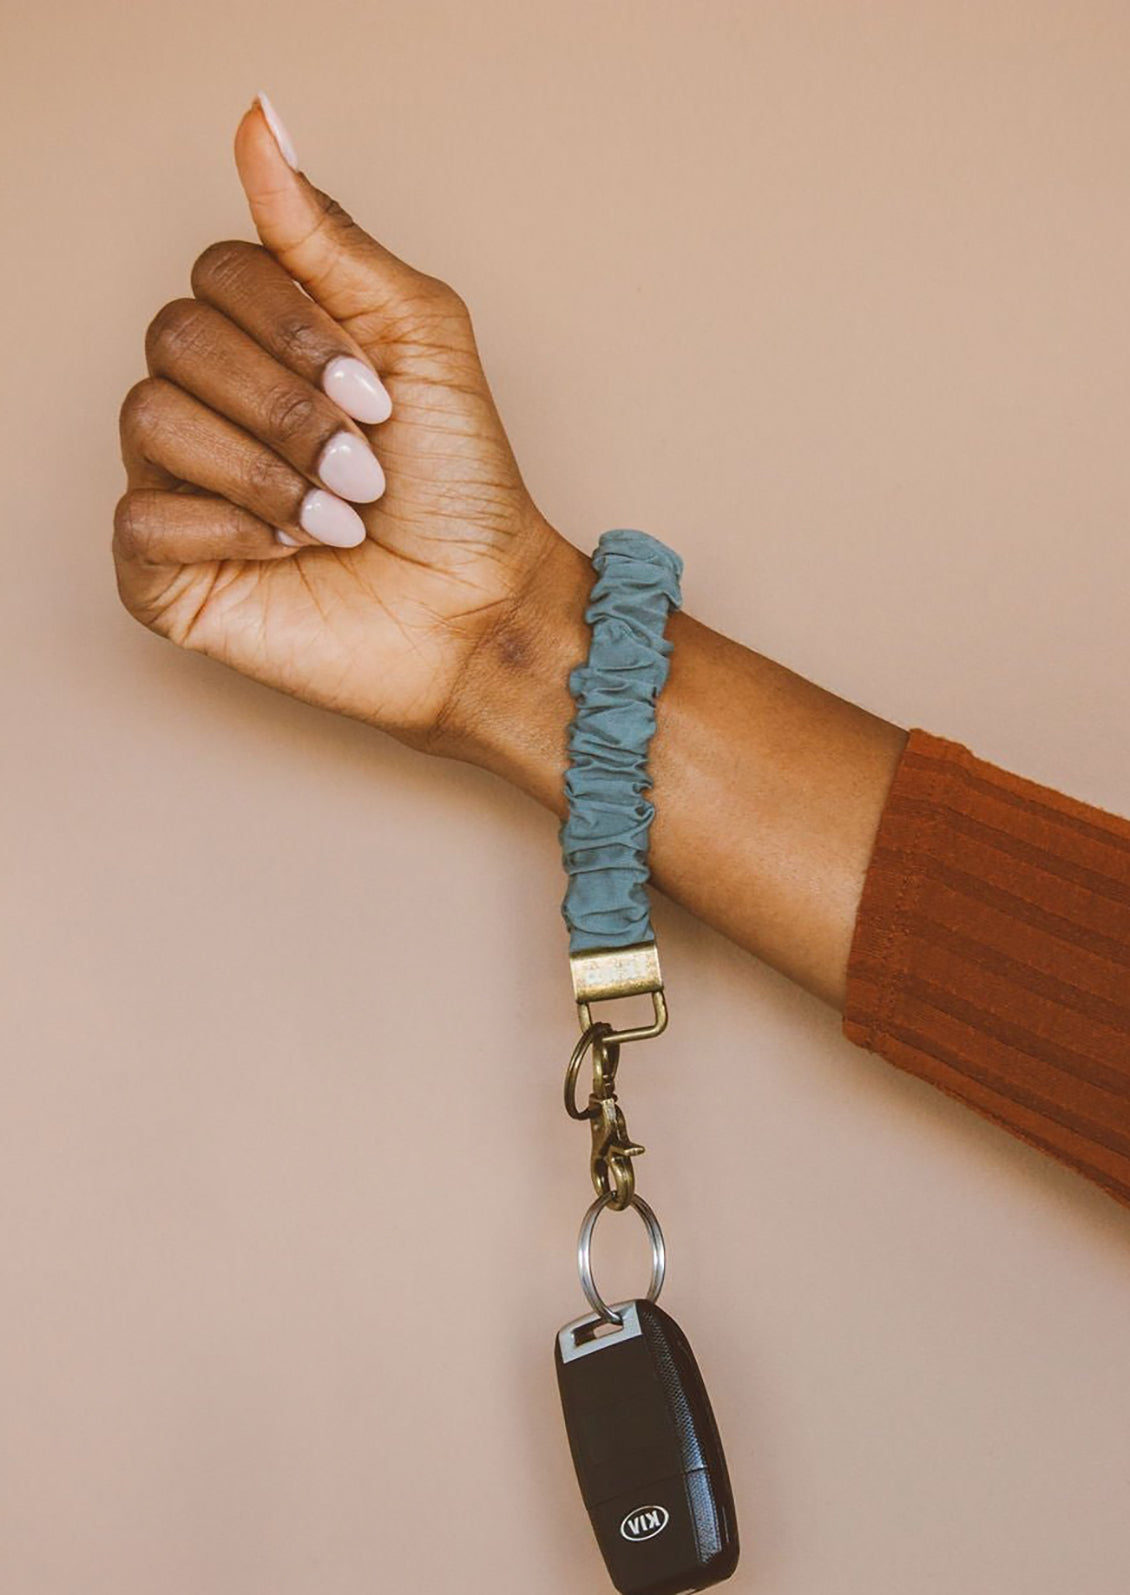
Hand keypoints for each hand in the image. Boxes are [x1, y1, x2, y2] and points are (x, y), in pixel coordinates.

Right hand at [113, 95, 571, 755]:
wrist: (478, 612)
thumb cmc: (462, 488)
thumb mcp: (418, 334)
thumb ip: (327, 237)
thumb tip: (257, 121)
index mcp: (266, 341)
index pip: (216, 273)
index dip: (292, 327)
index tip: (378, 396)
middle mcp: (213, 402)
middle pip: (174, 336)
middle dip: (288, 405)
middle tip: (365, 466)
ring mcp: (181, 484)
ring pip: (148, 418)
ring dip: (267, 470)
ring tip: (340, 519)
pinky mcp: (164, 567)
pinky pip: (141, 514)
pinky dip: (230, 530)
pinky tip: (291, 554)